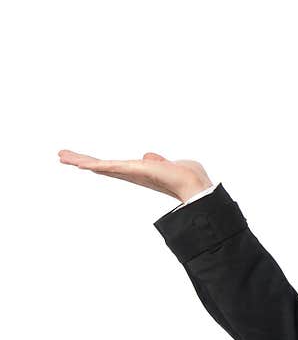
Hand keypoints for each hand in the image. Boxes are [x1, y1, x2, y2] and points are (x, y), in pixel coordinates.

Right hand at [58, 149, 212, 202]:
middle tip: (62, 156)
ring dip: (80, 160)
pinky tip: (79, 163)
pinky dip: (94, 164)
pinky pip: (109, 166)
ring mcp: (130, 173)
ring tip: (62, 156)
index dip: (97, 164)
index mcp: (138, 172)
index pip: (113, 167)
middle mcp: (131, 175)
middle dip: (81, 161)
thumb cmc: (186, 175)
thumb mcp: (168, 164)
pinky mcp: (132, 171)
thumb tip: (148, 157)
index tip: (82, 161)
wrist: (193, 184)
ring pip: (100, 166)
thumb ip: (157, 161)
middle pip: (102, 167)